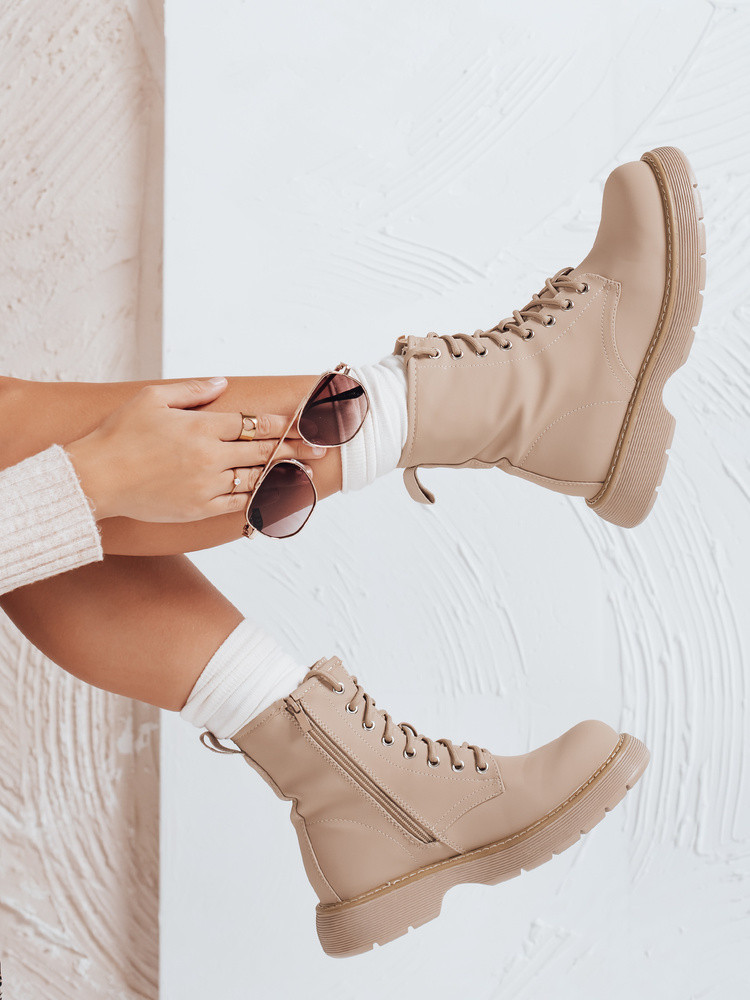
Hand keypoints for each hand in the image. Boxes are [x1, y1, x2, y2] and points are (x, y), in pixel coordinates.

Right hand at [65, 378, 324, 521]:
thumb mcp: (152, 399)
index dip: (281, 423)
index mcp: (201, 426)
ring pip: (256, 478)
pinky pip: (238, 503)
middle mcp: (210, 455)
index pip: (252, 423)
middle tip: (320, 448)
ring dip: (283, 474)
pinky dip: (259, 499)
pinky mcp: (199, 508)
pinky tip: (275, 496)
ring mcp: (207, 485)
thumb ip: (192, 391)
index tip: (303, 423)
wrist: (97, 478)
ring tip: (306, 472)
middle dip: (295, 448)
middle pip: (262, 450)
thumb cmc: (119, 435)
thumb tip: (222, 383)